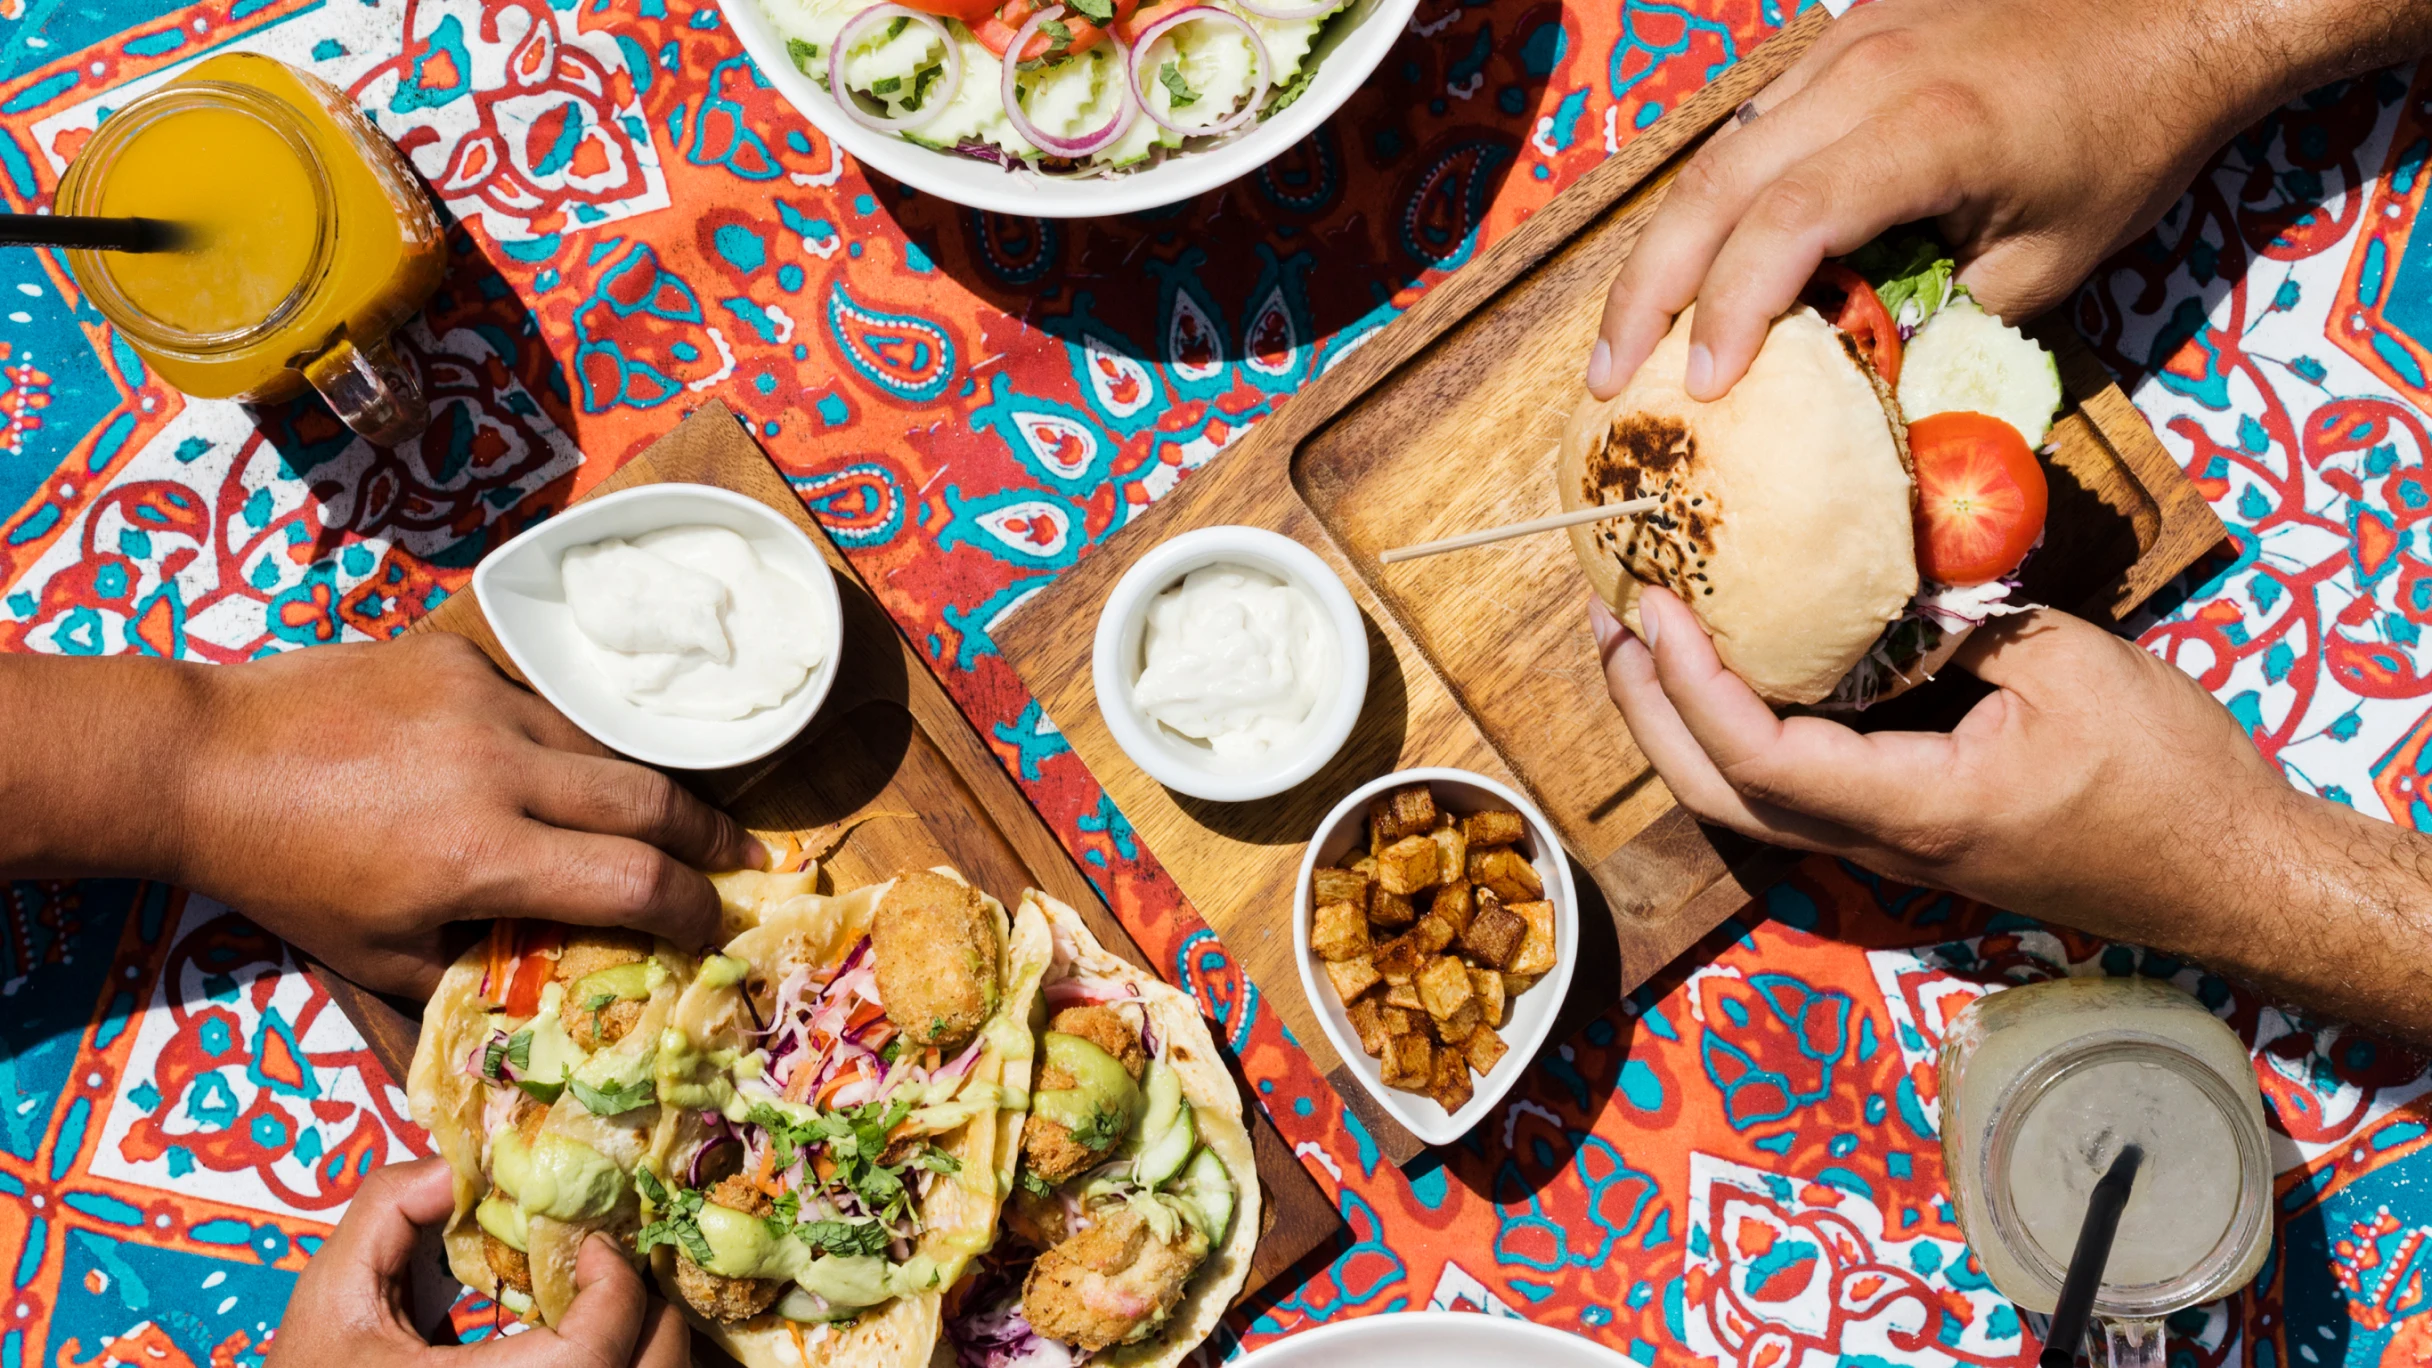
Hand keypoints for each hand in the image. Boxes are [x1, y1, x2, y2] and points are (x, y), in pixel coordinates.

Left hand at [171, 634, 763, 994]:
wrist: (201, 762)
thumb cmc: (288, 876)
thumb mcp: (380, 954)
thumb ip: (477, 967)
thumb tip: (560, 975)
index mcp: (480, 856)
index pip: (634, 881)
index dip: (695, 909)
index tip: (718, 927)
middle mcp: (497, 771)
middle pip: (652, 798)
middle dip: (711, 835)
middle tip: (742, 858)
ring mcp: (482, 701)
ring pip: (604, 746)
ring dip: (641, 788)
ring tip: (660, 818)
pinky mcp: (458, 657)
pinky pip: (541, 705)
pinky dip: (559, 745)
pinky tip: (541, 769)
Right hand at [268, 1158, 686, 1367]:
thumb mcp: (331, 1297)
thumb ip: (389, 1211)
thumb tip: (461, 1163)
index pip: (594, 1354)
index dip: (617, 1289)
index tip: (595, 1248)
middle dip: (651, 1315)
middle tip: (617, 1274)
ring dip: (645, 1349)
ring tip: (609, 1310)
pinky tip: (590, 1348)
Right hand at [1584, 0, 2430, 401]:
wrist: (2172, 9)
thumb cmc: (2126, 138)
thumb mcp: (2050, 263)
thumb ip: (1944, 321)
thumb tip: (1859, 387)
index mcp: (1928, 127)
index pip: (1789, 220)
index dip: (1731, 309)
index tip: (1702, 390)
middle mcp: (1867, 72)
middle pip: (1714, 184)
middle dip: (1649, 290)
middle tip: (1610, 380)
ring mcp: (1847, 44)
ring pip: (1717, 151)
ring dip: (1665, 248)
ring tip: (1633, 334)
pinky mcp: (1845, 36)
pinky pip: (1752, 124)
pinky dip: (1713, 200)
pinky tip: (1696, 261)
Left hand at [1592, 589, 2309, 947]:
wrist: (2225, 876)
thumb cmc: (2167, 777)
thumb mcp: (2069, 665)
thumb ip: (1960, 622)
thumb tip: (1875, 573)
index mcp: (1918, 809)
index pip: (1759, 760)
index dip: (1690, 686)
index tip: (1656, 609)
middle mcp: (1882, 847)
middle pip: (1717, 797)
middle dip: (1646, 712)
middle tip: (1612, 620)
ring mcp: (1888, 853)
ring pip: (1745, 806)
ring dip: (1680, 726)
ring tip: (1647, 642)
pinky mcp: (1905, 840)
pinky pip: (1794, 795)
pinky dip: (1739, 737)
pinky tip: (1737, 674)